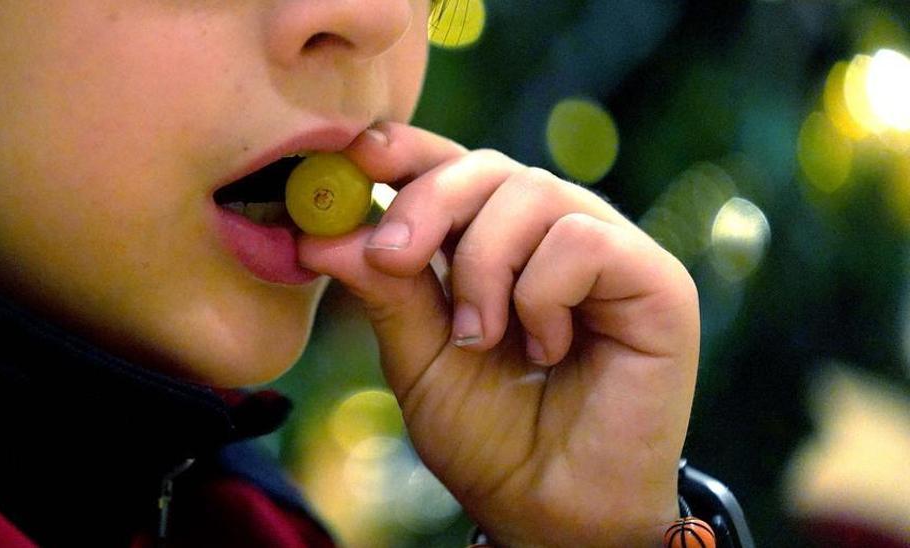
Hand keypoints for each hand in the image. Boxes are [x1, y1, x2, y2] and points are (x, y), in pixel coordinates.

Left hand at [297, 122, 699, 546]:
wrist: (547, 510)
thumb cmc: (488, 436)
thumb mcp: (417, 356)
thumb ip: (385, 289)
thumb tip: (322, 231)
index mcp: (495, 242)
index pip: (451, 165)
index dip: (406, 150)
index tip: (356, 155)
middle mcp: (554, 233)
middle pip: (487, 165)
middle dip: (428, 203)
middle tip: (395, 259)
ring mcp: (608, 251)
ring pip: (532, 192)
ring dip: (483, 266)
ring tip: (480, 336)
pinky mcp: (656, 280)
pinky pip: (581, 239)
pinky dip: (541, 293)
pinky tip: (547, 347)